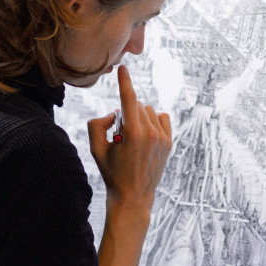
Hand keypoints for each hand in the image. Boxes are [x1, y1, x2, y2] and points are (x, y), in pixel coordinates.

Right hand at [87, 65, 171, 212]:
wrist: (133, 196)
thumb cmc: (112, 173)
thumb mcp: (95, 149)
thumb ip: (96, 124)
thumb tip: (113, 113)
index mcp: (132, 133)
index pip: (128, 98)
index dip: (125, 81)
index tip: (123, 68)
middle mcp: (150, 132)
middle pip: (136, 105)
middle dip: (125, 113)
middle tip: (119, 136)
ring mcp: (162, 137)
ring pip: (148, 111)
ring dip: (138, 117)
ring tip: (132, 139)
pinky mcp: (169, 142)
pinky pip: (161, 117)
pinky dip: (152, 120)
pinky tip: (145, 134)